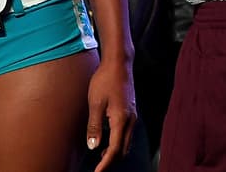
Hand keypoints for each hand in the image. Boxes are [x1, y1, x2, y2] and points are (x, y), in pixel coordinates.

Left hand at [84, 57, 137, 171]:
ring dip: (115, 152)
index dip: (106, 164)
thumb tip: (93, 147)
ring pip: (126, 142)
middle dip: (111, 161)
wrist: (119, 63)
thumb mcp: (95, 103)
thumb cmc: (105, 80)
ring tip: (100, 158)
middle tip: (97, 168)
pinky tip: (107, 140)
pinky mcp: (131, 111)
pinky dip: (118, 142)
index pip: (115, 149)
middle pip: (123, 149)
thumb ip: (94, 126)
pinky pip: (126, 133)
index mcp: (121, 119)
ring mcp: (133, 115)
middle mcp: (131, 120)